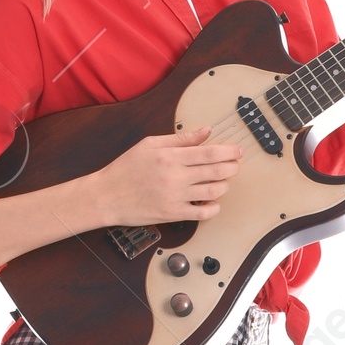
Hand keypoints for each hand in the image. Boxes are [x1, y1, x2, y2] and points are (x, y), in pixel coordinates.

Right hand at [91, 125, 242, 226]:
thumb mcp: (150, 145)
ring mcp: (175, 197)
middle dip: (232, 167)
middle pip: (216, 171)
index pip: (209, 152)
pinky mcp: (173, 214)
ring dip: (224, 186)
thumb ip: (180, 138)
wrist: (106, 196)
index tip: (238, 151)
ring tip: (223, 181)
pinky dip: (213, 208)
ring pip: (213, 192)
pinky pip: (202, 213)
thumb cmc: (126, 168)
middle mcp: (175, 176)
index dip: (229, 151)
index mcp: (170, 157)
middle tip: (236, 165)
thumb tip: (206, 131)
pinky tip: (213, 202)